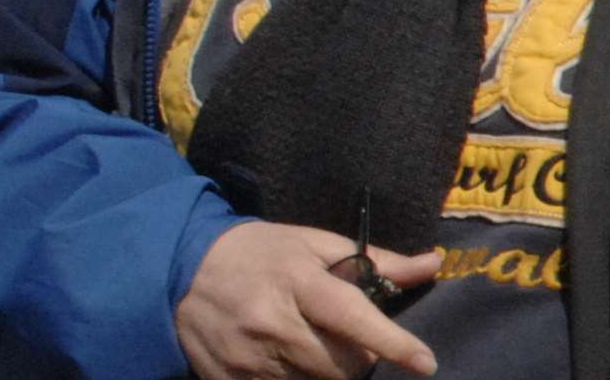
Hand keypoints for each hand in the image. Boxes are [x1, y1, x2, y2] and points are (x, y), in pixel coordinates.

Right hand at [175, 221, 440, 378]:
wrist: (178, 272)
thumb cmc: (257, 252)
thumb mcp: (311, 242)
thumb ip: (372, 259)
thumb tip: (431, 264)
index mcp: (296, 280)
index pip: (351, 315)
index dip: (393, 342)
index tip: (425, 363)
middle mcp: (273, 323)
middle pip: (342, 365)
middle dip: (360, 358)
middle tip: (348, 338)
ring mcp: (250, 360)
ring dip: (330, 372)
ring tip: (314, 344)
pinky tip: (291, 360)